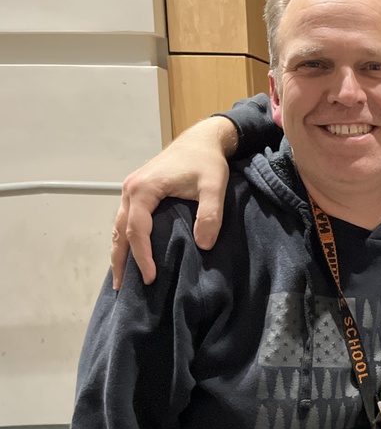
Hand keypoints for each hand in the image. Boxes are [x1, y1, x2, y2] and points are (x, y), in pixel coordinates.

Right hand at [111, 116, 237, 288]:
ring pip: (118, 226)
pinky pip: (126, 220)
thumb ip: (210, 215)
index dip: (142, 256)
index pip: (137, 230)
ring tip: (121, 278)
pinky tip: (130, 254)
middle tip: (121, 288)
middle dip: (121, 260)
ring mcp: (131, 190)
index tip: (150, 277)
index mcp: (144, 189)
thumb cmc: (207, 162)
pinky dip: (125, 239)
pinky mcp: (138, 191)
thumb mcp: (214, 187)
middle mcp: (131, 190)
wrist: (202, 140)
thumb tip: (204, 245)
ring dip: (119, 251)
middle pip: (119, 231)